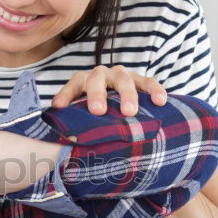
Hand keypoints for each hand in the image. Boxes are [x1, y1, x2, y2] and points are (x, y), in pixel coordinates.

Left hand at [51, 66, 166, 115]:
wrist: (117, 100)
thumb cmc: (94, 113)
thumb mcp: (82, 113)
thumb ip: (72, 121)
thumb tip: (57, 143)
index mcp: (84, 81)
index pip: (73, 84)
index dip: (66, 94)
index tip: (59, 106)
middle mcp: (102, 74)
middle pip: (97, 79)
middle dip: (97, 94)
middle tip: (97, 111)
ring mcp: (122, 76)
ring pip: (124, 79)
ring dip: (127, 95)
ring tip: (130, 112)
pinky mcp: (141, 81)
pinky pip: (149, 83)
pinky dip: (155, 90)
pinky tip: (160, 101)